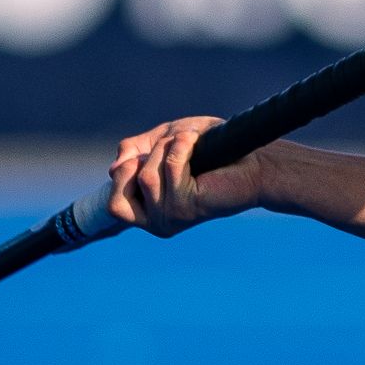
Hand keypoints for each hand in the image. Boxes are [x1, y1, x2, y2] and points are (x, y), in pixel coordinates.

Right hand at [107, 116, 269, 236]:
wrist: (251, 159)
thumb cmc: (209, 149)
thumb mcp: (161, 142)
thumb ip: (133, 151)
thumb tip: (114, 168)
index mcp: (149, 213)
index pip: (113, 206)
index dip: (122, 173)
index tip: (147, 157)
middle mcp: (157, 222)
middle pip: (119, 192)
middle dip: (139, 161)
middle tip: (168, 148)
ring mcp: (171, 217)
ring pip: (146, 176)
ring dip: (166, 149)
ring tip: (189, 144)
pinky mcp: (188, 206)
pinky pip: (170, 167)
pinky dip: (182, 146)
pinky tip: (196, 143)